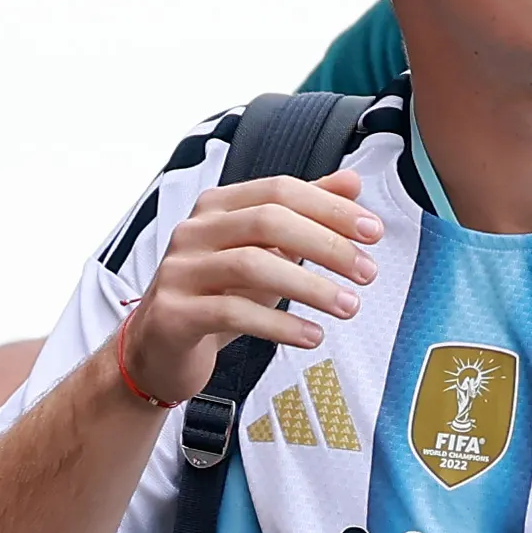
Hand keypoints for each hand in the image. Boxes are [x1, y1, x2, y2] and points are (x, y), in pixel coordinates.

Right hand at [117, 175, 375, 406]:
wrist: (159, 349)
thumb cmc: (216, 296)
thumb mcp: (264, 252)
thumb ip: (303, 216)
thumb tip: (352, 183)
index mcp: (218, 207)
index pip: (280, 190)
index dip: (330, 208)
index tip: (372, 232)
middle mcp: (195, 231)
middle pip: (268, 220)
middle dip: (326, 245)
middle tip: (367, 272)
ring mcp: (181, 270)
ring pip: (253, 264)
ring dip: (310, 286)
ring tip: (349, 307)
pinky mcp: (175, 312)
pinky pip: (234, 312)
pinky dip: (280, 324)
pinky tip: (312, 336)